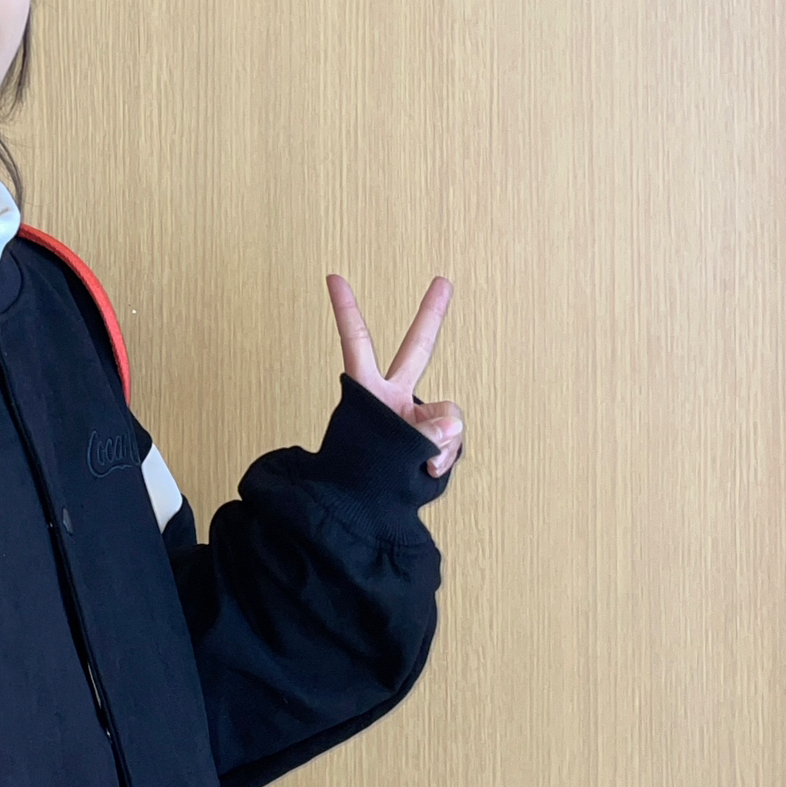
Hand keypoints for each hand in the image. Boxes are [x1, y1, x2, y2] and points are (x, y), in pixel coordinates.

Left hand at [325, 273, 463, 478]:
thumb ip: (427, 431)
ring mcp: (416, 416)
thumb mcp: (388, 447)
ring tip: (418, 460)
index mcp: (368, 391)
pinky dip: (444, 457)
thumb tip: (453, 424)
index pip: (357, 342)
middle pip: (417, 349)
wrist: (366, 509)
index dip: (346, 310)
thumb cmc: (364, 475)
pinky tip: (427, 468)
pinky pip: (453, 441)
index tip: (332, 277)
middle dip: (431, 316)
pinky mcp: (435, 438)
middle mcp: (393, 397)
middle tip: (442, 283)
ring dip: (438, 439)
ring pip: (448, 414)